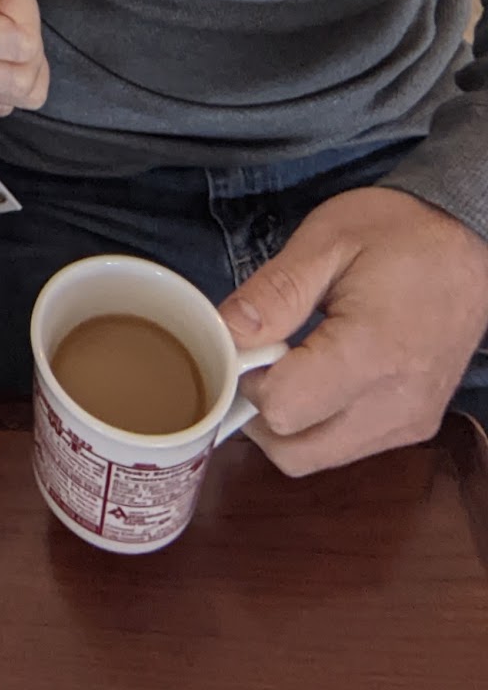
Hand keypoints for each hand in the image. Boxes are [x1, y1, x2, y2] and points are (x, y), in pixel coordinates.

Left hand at [219, 186, 487, 474]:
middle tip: (258, 360)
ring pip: (319, 458)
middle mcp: (396, 403)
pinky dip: (318, 426)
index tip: (246, 345)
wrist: (467, 241)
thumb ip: (273, 293)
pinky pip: (348, 448)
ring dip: (288, 424)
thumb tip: (225, 333)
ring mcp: (410, 422)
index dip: (247, 379)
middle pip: (295, 453)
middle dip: (258, 414)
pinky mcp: (415, 426)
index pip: (282, 409)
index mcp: (371, 353)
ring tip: (289, 363)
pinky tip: (316, 376)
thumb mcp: (326, 241)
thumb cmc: (399, 232)